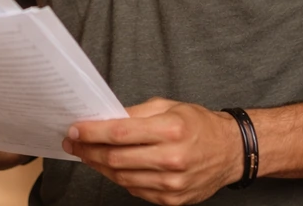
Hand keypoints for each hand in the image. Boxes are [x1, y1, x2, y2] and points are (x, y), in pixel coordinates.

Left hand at [63, 97, 242, 204]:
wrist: (230, 152)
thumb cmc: (198, 125)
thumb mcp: (169, 106)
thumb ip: (136, 113)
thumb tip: (104, 118)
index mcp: (171, 129)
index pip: (120, 132)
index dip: (92, 132)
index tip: (74, 129)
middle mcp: (172, 158)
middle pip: (116, 158)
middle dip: (88, 150)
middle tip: (72, 142)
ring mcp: (172, 183)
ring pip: (122, 177)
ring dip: (99, 166)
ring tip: (87, 154)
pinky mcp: (172, 199)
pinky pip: (135, 189)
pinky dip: (119, 178)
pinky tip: (110, 167)